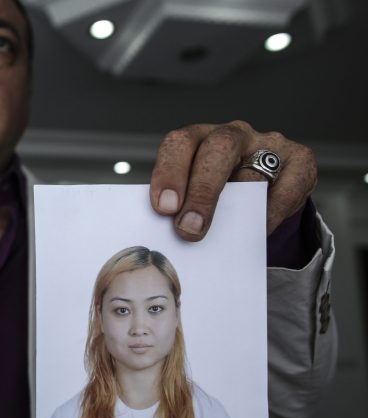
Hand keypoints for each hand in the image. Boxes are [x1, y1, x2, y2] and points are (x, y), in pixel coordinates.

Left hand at [149, 120, 316, 240]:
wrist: (264, 194)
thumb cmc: (219, 195)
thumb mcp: (196, 193)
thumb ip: (183, 205)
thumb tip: (169, 234)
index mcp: (198, 138)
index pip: (180, 143)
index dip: (169, 173)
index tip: (163, 208)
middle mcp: (232, 135)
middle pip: (218, 149)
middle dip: (201, 191)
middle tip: (188, 228)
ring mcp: (268, 144)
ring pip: (252, 173)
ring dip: (234, 210)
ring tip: (219, 238)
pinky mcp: (300, 160)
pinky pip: (285, 189)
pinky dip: (269, 214)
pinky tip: (256, 232)